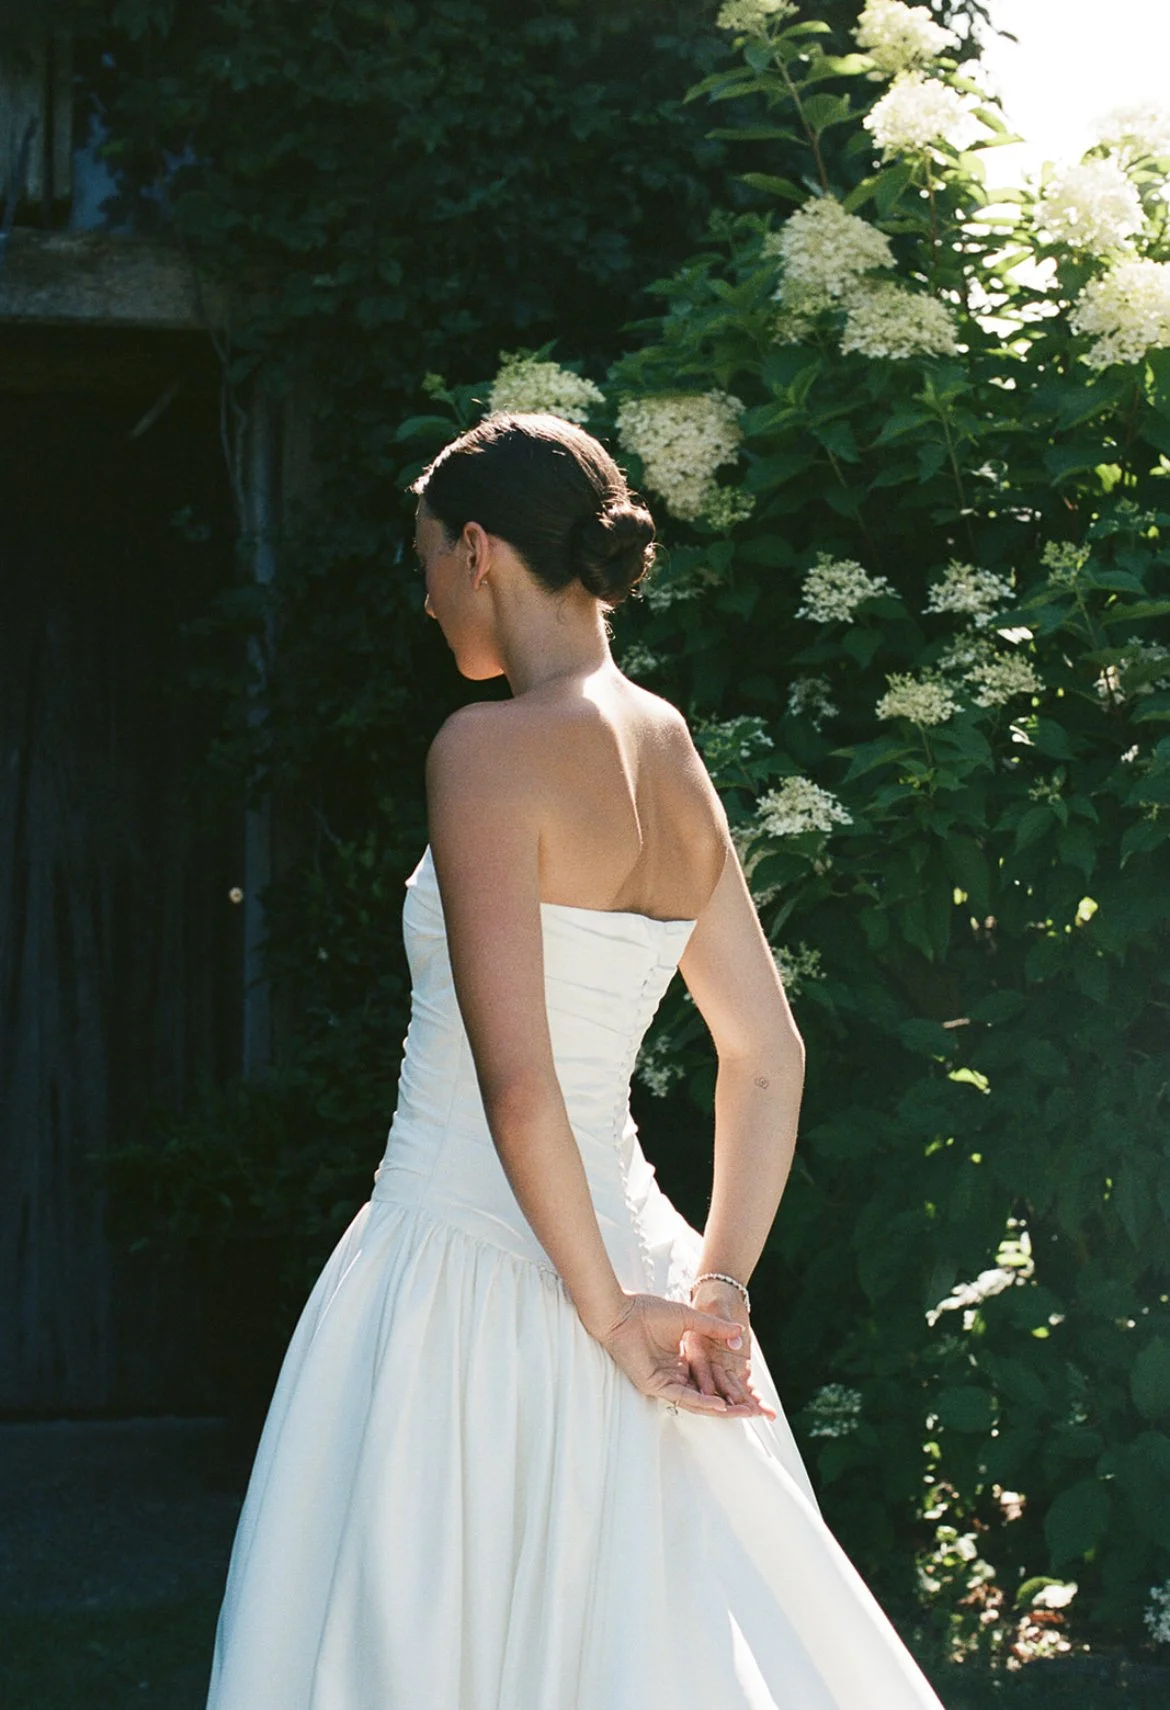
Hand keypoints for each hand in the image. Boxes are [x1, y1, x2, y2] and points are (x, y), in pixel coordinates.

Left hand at [596, 1292, 765, 1417]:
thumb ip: (713, 1328)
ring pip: (697, 1401)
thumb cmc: (649, 1311)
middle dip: (732, 1404)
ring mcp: (665, 1382)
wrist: (621, 1311)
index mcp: (681, 1361)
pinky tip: (718, 1405)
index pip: (710, 1380)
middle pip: (708, 1395)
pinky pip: (682, 1397)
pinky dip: (701, 1401)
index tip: (753, 1392)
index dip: (731, 1386)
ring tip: (744, 1412)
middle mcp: (674, 1375)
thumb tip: (739, 1331)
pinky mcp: (655, 1384)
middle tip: (755, 1411)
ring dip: (721, 1407)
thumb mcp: (689, 1319)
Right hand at [681, 1278, 775, 1419]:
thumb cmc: (714, 1297)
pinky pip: (745, 1386)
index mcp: (694, 1348)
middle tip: (743, 1411)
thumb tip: (735, 1343)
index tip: (717, 1399)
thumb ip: (721, 1323)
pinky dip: (756, 1398)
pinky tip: (767, 1410)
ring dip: (745, 1403)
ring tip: (760, 1413)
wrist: (723, 1295)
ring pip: (731, 1390)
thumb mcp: (716, 1304)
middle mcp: (706, 1362)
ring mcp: (721, 1367)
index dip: (707, 1384)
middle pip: (715, 1386)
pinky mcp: (736, 1368)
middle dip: (729, 1401)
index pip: (699, 1370)